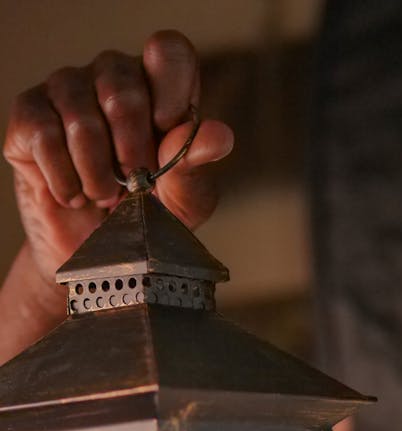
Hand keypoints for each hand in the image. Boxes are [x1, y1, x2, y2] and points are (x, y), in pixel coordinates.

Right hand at [3, 31, 233, 284]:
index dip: (170, 89)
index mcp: (160, 88)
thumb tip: (219, 136)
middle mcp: (112, 77)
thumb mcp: (184, 201)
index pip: (168, 51)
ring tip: (105, 197)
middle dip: (133, 151)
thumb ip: (197, 166)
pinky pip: (44, 137)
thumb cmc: (150, 217)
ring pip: (81, 119)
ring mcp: (68, 90)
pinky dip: (66, 181)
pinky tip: (75, 195)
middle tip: (135, 183)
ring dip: (98, 175)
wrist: (100, 255)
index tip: (167, 130)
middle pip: (123, 88)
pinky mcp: (30, 115)